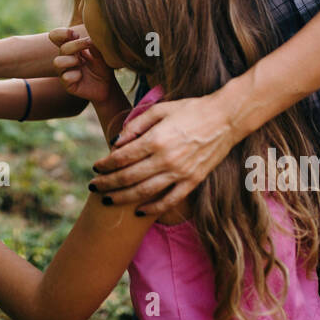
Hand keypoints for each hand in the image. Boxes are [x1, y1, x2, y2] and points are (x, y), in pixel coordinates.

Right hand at [48, 27, 116, 104]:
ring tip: (82, 63)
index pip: (56, 36)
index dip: (62, 33)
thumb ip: (95, 46)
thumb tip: (90, 38)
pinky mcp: (67, 84)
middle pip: (62, 48)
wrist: (107, 86)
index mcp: (71, 48)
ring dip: (71, 60)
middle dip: (76, 45)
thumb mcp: (101, 54)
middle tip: (89, 44)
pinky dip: (75, 75)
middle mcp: (65, 58)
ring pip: (57, 62)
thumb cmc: (102, 66)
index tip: (75, 34)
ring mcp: (65, 72)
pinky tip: (81, 76)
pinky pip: (65, 77)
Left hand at [90, 87, 239, 215]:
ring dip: (122, 198)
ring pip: (144, 192)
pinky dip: (152, 208)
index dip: (105, 165)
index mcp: (156, 139)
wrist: (226, 118)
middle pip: (129, 177)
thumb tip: (116, 142)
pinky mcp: (193, 181)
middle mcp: (166, 159)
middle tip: (93, 187)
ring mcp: (180, 173)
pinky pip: (170, 200)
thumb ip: (136, 125)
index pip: (122, 157)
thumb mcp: (160, 109)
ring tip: (107, 200)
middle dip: (107, 184)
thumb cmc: (191, 110)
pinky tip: (138, 210)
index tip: (95, 167)